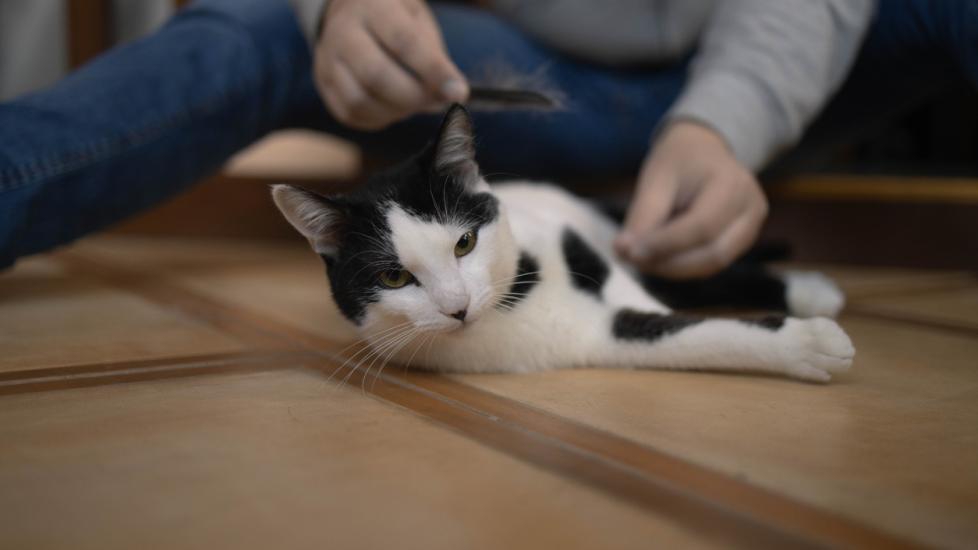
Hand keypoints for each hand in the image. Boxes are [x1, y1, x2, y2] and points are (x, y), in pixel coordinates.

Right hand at [314, 0, 468, 129]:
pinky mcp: (324, 84)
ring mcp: (327, 60)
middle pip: (376, 76)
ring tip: (414, 102)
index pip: (404, 42)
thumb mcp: (418, 21)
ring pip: (360, 101)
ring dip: (396, 111)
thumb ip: (433, 56)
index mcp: (373, 7)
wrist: (348, 10)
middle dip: (414, 97)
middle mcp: (343, 32)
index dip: (434, 71)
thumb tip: (448, 95)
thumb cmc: (395, 18)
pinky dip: (380, 118)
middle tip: (436, 101)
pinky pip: (351, 114)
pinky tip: (394, 106)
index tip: (459, 93)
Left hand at [614, 121, 767, 278]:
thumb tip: (624, 252)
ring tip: (643, 257)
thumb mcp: (655, 180)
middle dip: (668, 263)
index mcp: (733, 183)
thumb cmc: (679, 161)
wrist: (703, 150)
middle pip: (712, 253)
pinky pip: (712, 263)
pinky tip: (660, 256)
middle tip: (632, 259)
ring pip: (712, 264)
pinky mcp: (742, 241)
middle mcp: (751, 207)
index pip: (701, 227)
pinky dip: (683, 265)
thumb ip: (642, 218)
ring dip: (673, 268)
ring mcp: (751, 227)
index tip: (630, 253)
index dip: (664, 245)